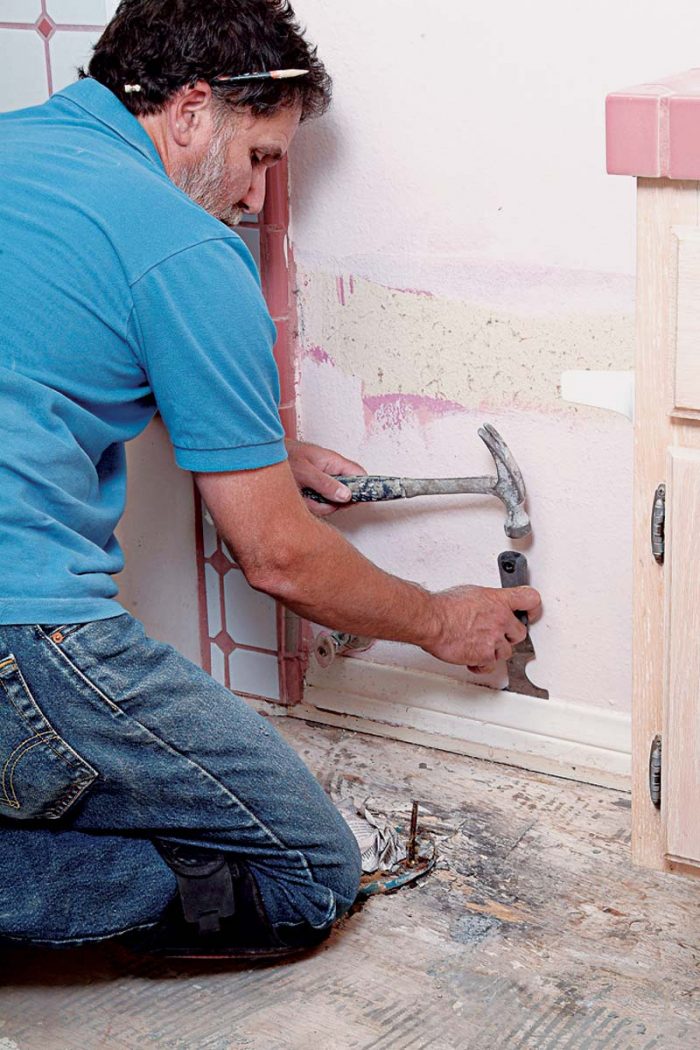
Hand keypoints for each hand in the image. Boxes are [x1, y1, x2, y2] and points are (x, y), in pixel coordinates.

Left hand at [285, 439, 366, 517]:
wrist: (262, 457)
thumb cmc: (282, 455)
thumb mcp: (304, 470)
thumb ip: (325, 483)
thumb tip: (346, 495)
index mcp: (333, 462)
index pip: (359, 475)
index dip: (361, 488)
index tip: (353, 500)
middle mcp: (330, 475)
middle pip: (344, 497)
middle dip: (328, 503)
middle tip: (312, 497)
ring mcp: (321, 485)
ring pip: (328, 505)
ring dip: (313, 504)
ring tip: (299, 493)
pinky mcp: (312, 493)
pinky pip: (315, 506)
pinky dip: (304, 505)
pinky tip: (295, 496)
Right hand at [423, 584, 541, 670]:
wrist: (432, 621)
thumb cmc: (445, 606)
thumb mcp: (471, 593)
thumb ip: (487, 601)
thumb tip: (488, 606)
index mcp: (499, 600)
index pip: (530, 600)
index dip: (532, 609)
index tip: (530, 613)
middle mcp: (501, 619)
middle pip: (520, 632)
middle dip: (508, 635)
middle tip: (496, 634)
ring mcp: (494, 639)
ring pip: (506, 652)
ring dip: (494, 650)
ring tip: (478, 645)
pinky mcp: (485, 656)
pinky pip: (491, 665)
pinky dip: (482, 664)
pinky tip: (474, 657)